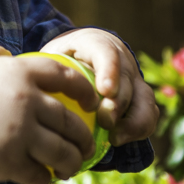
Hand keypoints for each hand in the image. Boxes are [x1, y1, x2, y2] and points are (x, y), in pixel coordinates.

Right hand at [0, 43, 97, 183]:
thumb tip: (11, 60)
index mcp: (21, 72)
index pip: (68, 78)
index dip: (86, 90)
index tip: (93, 102)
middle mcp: (27, 101)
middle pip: (72, 122)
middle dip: (85, 138)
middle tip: (86, 145)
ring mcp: (19, 133)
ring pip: (63, 152)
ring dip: (72, 162)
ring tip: (70, 167)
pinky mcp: (7, 160)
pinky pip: (38, 174)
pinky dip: (45, 180)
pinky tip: (43, 180)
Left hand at [39, 29, 158, 146]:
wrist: (77, 59)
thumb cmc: (59, 62)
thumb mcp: (50, 58)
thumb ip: (49, 71)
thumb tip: (35, 94)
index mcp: (95, 43)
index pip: (106, 51)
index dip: (110, 71)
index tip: (105, 91)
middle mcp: (120, 58)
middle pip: (126, 79)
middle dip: (118, 103)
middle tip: (106, 122)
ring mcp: (133, 78)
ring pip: (144, 97)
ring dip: (133, 120)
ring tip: (115, 138)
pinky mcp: (140, 97)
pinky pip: (149, 114)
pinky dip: (139, 129)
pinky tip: (120, 140)